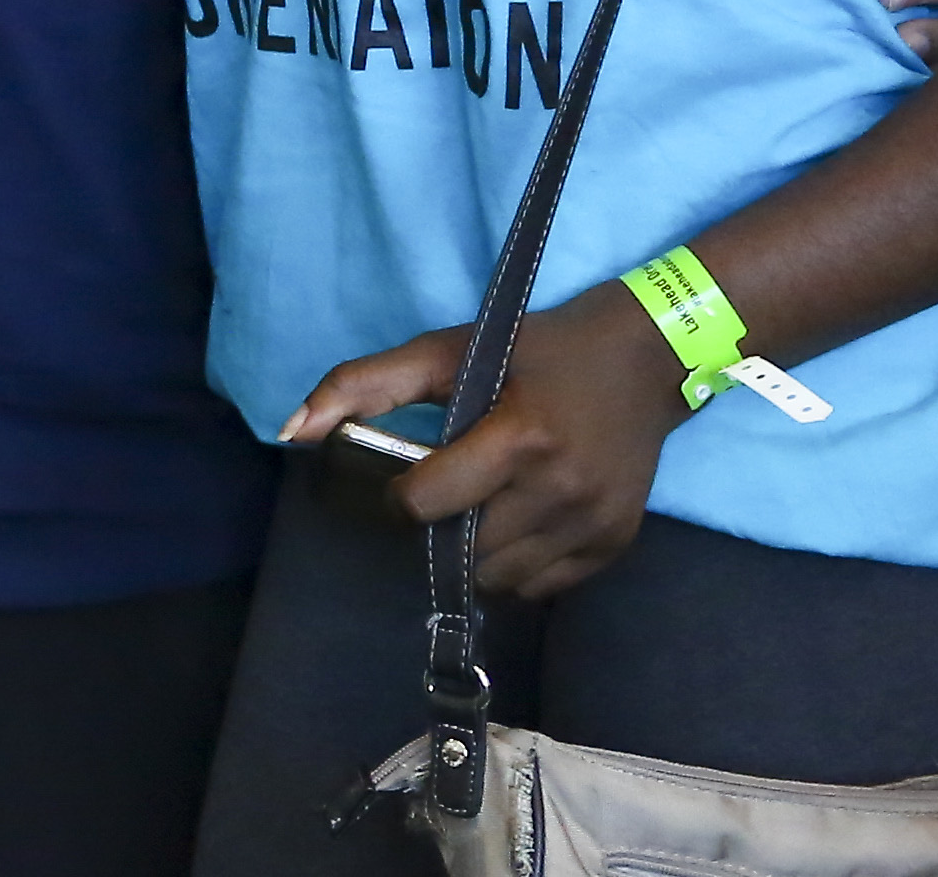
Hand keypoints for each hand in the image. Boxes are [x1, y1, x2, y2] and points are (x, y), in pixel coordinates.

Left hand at [284, 285, 692, 600]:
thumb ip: (363, 385)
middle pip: (465, 549)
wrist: (644, 362)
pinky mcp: (617, 544)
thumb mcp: (446, 350)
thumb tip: (293, 432)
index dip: (401, 497)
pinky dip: (515, 569)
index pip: (429, 503)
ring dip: (474, 557)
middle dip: (439, 530)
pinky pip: (543, 587)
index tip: (404, 479)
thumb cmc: (535, 350)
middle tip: (441, 499)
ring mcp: (595, 523)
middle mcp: (562, 490)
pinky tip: (512, 526)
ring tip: (477, 512)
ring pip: (501, 580)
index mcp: (521, 437)